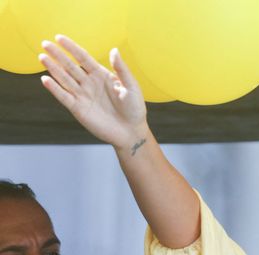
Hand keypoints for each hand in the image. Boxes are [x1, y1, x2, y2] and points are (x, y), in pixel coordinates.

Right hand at [39, 35, 147, 149]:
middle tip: (45, 43)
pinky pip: (64, 97)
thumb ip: (121, 69)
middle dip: (58, 55)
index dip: (71, 48)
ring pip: (64, 79)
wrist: (131, 132)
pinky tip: (45, 79)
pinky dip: (54, 89)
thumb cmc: (135, 109)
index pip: (83, 58)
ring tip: (42, 57)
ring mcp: (82, 95)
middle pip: (70, 66)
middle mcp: (89, 83)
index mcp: (101, 75)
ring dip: (53, 69)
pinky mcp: (78, 109)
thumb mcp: (131, 87)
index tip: (59, 38)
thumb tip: (114, 50)